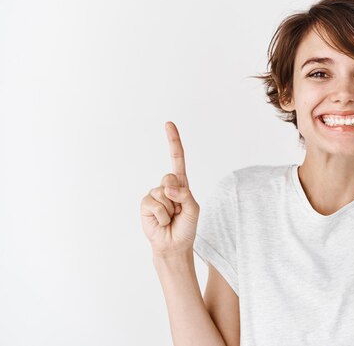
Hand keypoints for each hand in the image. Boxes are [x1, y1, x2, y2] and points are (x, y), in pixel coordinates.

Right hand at [140, 121, 199, 256]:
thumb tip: (168, 187)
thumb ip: (184, 195)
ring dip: (170, 210)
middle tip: (178, 211)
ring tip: (171, 218)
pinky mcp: (145, 204)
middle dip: (177, 195)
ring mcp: (154, 194)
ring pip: (163, 193)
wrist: (174, 245)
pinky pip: (154, 204)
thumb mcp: (193, 208)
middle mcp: (166, 186)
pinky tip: (162, 222)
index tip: (168, 124)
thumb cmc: (185, 226)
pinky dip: (162, 216)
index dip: (173, 141)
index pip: (177, 158)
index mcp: (180, 184)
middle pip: (170, 177)